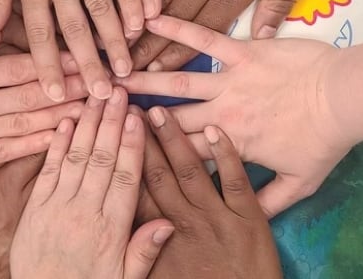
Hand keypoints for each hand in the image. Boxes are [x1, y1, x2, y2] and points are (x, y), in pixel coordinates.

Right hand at [0, 25, 86, 175]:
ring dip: (63, 116)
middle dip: (71, 88)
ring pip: (29, 123)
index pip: (23, 67)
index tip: (86, 57)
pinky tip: (63, 139)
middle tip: (104, 83)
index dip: (57, 62)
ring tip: (94, 109)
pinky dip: (37, 145)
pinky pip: (10, 150)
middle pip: (34, 94)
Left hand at [11, 88, 172, 278]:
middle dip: (112, 122)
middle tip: (119, 91)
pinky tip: (66, 122)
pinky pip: (48, 170)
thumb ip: (144, 251)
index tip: (138, 118)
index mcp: (110, 229)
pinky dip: (56, 144)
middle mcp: (83, 212)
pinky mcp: (34, 208)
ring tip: (97, 96)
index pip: (125, 178)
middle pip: (101, 159)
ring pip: (75, 157)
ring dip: (88, 124)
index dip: (133, 145)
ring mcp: (56, 207)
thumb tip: (168, 223)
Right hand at [118, 16, 352, 217]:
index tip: (126, 148)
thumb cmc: (324, 141)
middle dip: (133, 116)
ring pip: (176, 82)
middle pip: (169, 120)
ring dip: (142, 79)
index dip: (152, 152)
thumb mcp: (300, 183)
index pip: (182, 154)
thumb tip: (249, 222)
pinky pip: (204, 39)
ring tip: (112, 75)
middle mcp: (221, 114)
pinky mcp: (243, 52)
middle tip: (104, 108)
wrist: (345, 99)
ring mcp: (229, 81)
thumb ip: (269, 202)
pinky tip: (150, 20)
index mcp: (230, 146)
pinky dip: (177, 29)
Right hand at [131, 0, 318, 70]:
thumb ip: (278, 2)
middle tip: (128, 69)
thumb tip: (262, 37)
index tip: (158, 73)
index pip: (202, 31)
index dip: (178, 56)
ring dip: (139, 22)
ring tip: (121, 43)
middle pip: (174, 20)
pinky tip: (126, 0)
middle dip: (150, 48)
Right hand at [137, 107, 281, 277]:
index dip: (124, 161)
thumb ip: (141, 252)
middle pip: (158, 174)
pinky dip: (225, 154)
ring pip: (191, 170)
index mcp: (161, 238)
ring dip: (174, 139)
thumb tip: (121, 229)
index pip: (136, 192)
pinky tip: (214, 129)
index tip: (113, 136)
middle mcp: (185, 222)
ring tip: (158, 110)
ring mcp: (218, 218)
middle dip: (143, 141)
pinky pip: (235, 179)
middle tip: (129, 109)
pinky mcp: (250, 219)